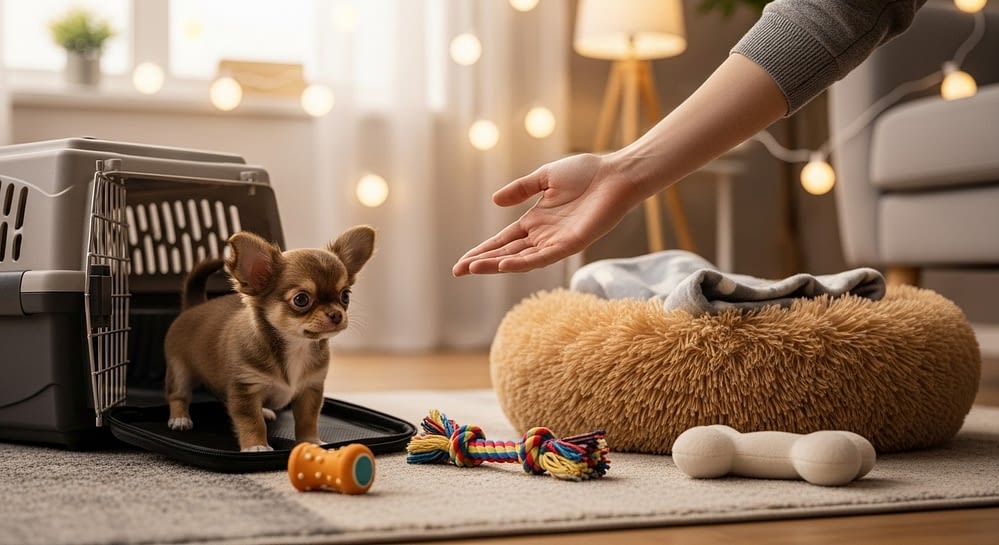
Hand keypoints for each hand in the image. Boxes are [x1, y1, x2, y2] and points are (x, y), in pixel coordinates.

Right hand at [452, 153, 641, 275]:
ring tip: (474, 268)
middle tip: (458, 271)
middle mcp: (543, 235)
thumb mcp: (545, 177)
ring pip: (521, 259)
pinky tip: (504, 265)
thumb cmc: (587, 173)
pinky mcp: (572, 244)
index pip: (503, 241)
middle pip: (506, 253)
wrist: (616, 174)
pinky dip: (523, 262)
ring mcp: (556, 242)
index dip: (482, 251)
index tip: (461, 262)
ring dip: (497, 265)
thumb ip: (520, 189)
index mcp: (536, 221)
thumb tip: (495, 200)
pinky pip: (544, 258)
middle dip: (482, 262)